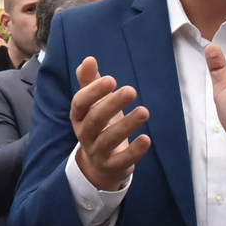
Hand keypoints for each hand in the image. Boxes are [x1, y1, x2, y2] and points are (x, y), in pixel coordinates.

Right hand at [70, 57, 150, 190]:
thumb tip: (89, 59)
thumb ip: (90, 81)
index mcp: (78, 117)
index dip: (93, 92)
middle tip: (131, 90)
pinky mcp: (112, 166)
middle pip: (94, 121)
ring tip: (144, 111)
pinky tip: (147, 139)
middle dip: (112, 105)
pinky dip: (134, 151)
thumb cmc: (100, 125)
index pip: (80, 103)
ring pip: (108, 140)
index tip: (111, 80)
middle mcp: (84, 135)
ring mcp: (97, 152)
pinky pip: (122, 160)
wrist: (99, 164)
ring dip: (127, 126)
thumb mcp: (94, 104)